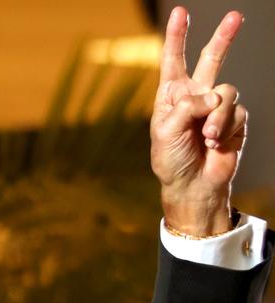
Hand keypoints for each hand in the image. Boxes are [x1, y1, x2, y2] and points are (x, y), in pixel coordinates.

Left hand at [150, 7, 246, 235]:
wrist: (192, 185)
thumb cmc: (171, 159)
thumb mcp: (165, 131)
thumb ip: (185, 107)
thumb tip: (212, 96)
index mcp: (172, 96)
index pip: (174, 61)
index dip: (177, 37)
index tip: (180, 12)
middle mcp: (195, 96)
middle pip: (211, 59)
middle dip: (223, 37)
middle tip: (235, 16)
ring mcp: (216, 107)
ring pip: (226, 91)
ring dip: (216, 115)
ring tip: (207, 137)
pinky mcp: (234, 120)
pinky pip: (237, 111)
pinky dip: (226, 128)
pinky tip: (216, 143)